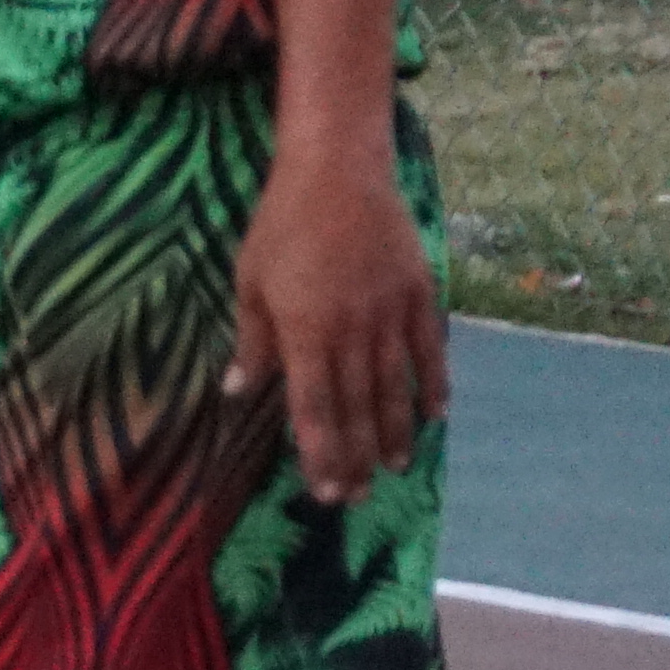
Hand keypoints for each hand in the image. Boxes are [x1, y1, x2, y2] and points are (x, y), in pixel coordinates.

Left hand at [224, 144, 448, 502]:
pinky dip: (433, 387)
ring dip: (394, 434)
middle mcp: (352, 332)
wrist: (338, 172)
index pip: (315, 409)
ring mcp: (391, 315)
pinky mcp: (420, 296)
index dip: (321, 454)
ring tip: (393, 469)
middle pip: (357, 409)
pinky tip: (433, 418)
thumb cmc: (281, 224)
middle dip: (356, 458)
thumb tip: (236, 392)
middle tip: (356, 497)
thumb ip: (252, 342)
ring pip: (396, 389)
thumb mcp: (250, 281)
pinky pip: (430, 352)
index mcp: (306, 331)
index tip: (325, 491)